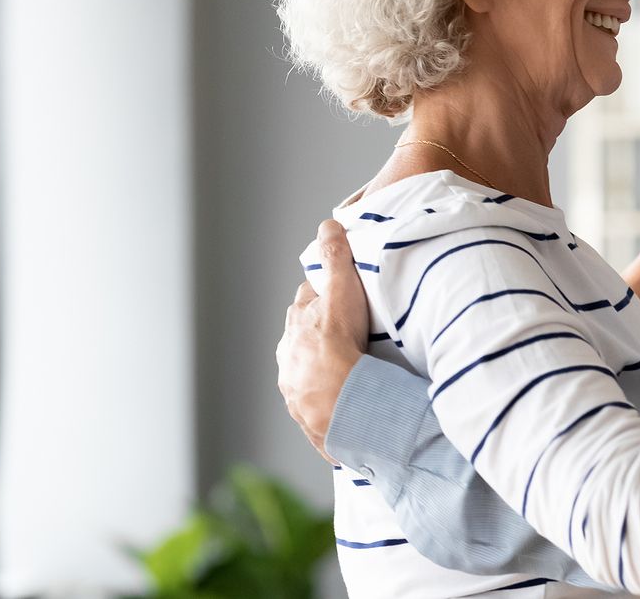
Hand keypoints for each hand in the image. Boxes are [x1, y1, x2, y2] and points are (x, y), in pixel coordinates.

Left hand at [276, 220, 369, 463]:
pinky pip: (318, 403)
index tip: (341, 297)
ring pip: (308, 371)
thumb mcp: (342, 292)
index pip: (308, 302)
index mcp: (296, 325)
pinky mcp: (307, 416)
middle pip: (305, 337)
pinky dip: (328, 400)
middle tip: (349, 335)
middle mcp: (289, 356)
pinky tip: (346, 400)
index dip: (325, 296)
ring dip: (323, 369)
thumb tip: (328, 225)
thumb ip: (336, 258)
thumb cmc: (340, 346)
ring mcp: (296, 388)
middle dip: (321, 334)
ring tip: (350, 371)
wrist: (339, 403)